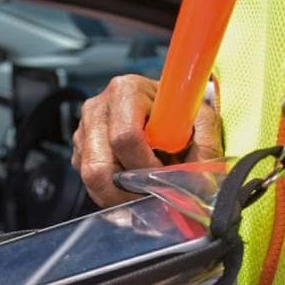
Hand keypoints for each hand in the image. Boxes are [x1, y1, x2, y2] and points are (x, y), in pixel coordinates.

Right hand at [72, 75, 222, 206]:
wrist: (163, 108)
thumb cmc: (179, 113)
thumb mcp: (201, 120)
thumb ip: (205, 146)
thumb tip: (199, 182)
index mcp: (126, 91)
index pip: (125, 137)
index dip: (146, 165)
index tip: (164, 173)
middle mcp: (97, 108)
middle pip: (98, 166)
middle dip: (128, 189)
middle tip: (151, 193)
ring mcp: (83, 130)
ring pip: (91, 179)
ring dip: (119, 194)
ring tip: (143, 190)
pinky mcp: (79, 150)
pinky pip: (88, 183)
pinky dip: (110, 193)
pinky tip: (130, 185)